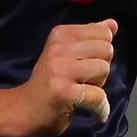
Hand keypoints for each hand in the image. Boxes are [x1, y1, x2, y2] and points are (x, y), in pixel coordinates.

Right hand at [12, 19, 116, 136]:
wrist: (24, 111)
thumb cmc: (50, 81)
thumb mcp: (67, 53)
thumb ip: (91, 37)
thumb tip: (112, 24)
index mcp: (61, 34)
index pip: (104, 33)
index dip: (100, 52)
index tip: (83, 64)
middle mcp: (58, 49)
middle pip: (106, 50)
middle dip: (100, 68)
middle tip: (81, 81)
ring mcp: (60, 70)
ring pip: (104, 69)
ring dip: (98, 86)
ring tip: (80, 92)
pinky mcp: (63, 92)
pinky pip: (98, 96)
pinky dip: (100, 108)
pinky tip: (95, 113)